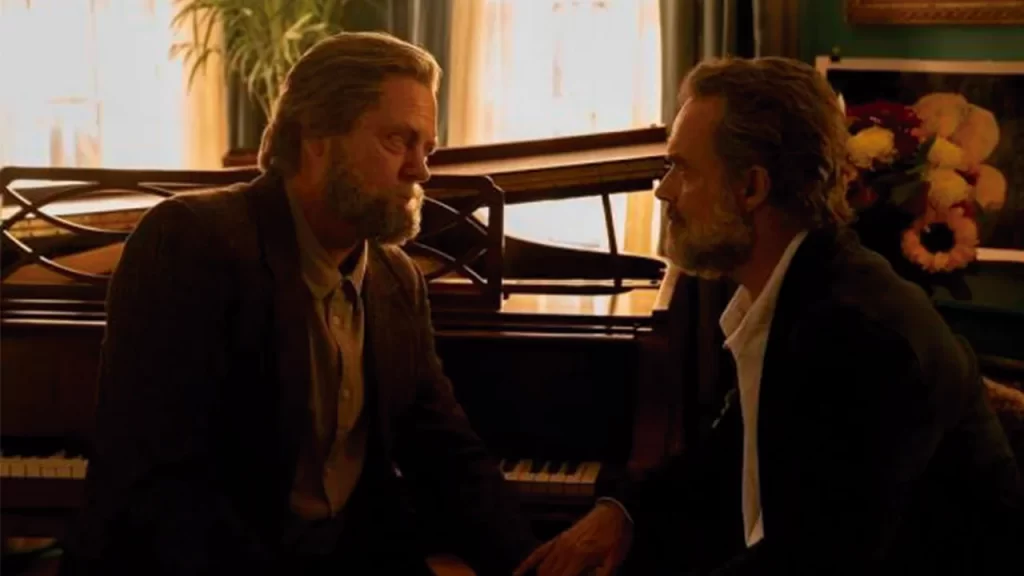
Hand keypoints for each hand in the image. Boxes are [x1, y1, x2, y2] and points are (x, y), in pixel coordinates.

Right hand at [513, 502, 631, 575]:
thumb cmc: (616, 538)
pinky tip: (517, 574)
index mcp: (579, 557)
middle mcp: (565, 550)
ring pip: (542, 569)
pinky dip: (526, 565)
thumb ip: (601, 575)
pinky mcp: (557, 540)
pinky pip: (538, 553)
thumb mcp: (614, 560)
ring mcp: (559, 544)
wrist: (613, 513)